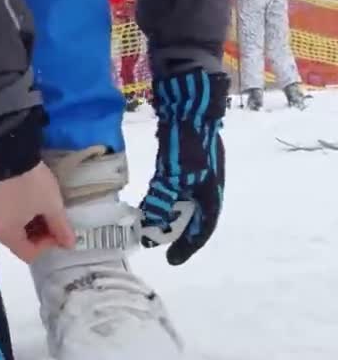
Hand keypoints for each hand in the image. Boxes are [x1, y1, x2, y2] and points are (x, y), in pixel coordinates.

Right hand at [0, 162, 75, 261]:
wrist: (14, 153)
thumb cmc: (33, 185)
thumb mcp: (52, 207)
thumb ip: (61, 228)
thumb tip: (70, 245)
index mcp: (8, 234)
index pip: (29, 254)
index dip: (48, 249)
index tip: (61, 237)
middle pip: (22, 243)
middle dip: (42, 239)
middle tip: (59, 228)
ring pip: (18, 230)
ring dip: (35, 228)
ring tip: (52, 217)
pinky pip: (12, 218)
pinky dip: (26, 218)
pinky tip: (38, 208)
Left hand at [140, 69, 228, 264]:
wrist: (190, 100)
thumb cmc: (188, 139)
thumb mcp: (174, 174)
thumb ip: (164, 200)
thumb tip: (152, 228)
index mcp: (211, 190)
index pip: (203, 228)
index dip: (188, 246)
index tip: (171, 259)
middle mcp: (206, 183)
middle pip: (193, 216)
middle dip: (176, 232)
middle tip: (156, 243)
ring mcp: (196, 169)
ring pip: (182, 200)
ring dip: (167, 214)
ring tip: (148, 225)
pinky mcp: (183, 157)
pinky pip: (174, 185)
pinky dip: (163, 195)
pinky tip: (149, 198)